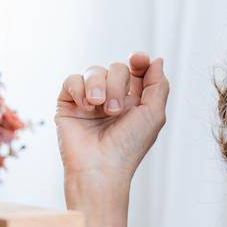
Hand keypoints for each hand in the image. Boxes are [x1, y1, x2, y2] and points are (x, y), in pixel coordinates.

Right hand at [55, 52, 168, 188]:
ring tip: (98, 107)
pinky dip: (80, 89)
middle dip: (118, 83)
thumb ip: (158, 85)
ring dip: (99, 85)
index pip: (136, 70)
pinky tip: (85, 107)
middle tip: (115, 110)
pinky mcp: (68, 103)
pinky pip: (72, 80)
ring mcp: (89, 99)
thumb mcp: (153, 115)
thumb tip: (157, 60)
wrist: (100, 166)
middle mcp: (112, 97)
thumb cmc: (129, 146)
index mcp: (134, 100)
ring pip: (94, 70)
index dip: (138, 61)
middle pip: (117, 68)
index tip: (138, 59)